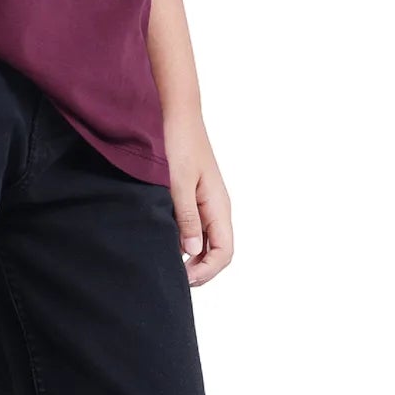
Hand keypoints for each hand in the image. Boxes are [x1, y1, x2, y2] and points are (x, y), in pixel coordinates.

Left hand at [164, 113, 231, 285]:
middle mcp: (218, 208)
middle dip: (201, 269)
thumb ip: (187, 216)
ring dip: (194, 257)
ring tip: (170, 264)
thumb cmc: (180, 145)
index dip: (207, 271)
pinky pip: (199, 228)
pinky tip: (170, 243)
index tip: (183, 278)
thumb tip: (192, 250)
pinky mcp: (197, 197)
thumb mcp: (179, 182)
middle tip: (174, 278)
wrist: (178, 116)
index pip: (225, 252)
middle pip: (219, 251)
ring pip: (209, 242)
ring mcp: (208, 203)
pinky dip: (188, 242)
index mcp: (219, 207)